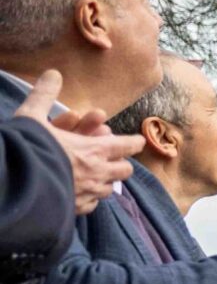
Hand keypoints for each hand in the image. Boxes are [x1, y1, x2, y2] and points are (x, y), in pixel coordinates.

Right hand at [15, 72, 144, 212]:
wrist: (11, 185)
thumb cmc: (25, 149)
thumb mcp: (31, 117)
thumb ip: (44, 95)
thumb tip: (53, 73)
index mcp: (94, 149)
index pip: (127, 145)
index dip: (133, 142)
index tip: (137, 141)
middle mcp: (96, 173)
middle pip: (124, 170)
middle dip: (120, 164)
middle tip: (112, 159)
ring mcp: (86, 194)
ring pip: (108, 189)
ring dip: (105, 181)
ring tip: (96, 176)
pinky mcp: (73, 210)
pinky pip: (90, 206)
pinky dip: (89, 199)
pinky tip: (80, 195)